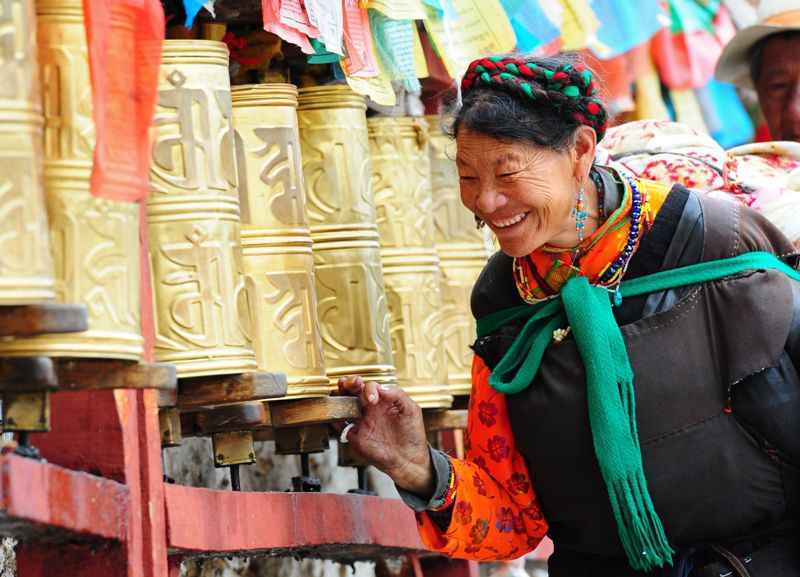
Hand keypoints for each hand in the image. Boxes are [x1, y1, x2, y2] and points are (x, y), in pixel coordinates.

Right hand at [337, 376, 433, 497]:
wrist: (408, 459)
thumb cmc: (412, 434)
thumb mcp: (411, 410)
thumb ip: (398, 395)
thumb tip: (380, 387)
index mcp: (383, 401)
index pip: (370, 386)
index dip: (369, 388)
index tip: (373, 399)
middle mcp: (370, 410)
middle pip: (354, 391)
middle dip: (349, 383)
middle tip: (350, 383)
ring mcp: (362, 422)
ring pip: (345, 405)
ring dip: (340, 397)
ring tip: (340, 393)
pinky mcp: (356, 436)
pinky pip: (341, 426)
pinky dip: (335, 419)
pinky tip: (337, 415)